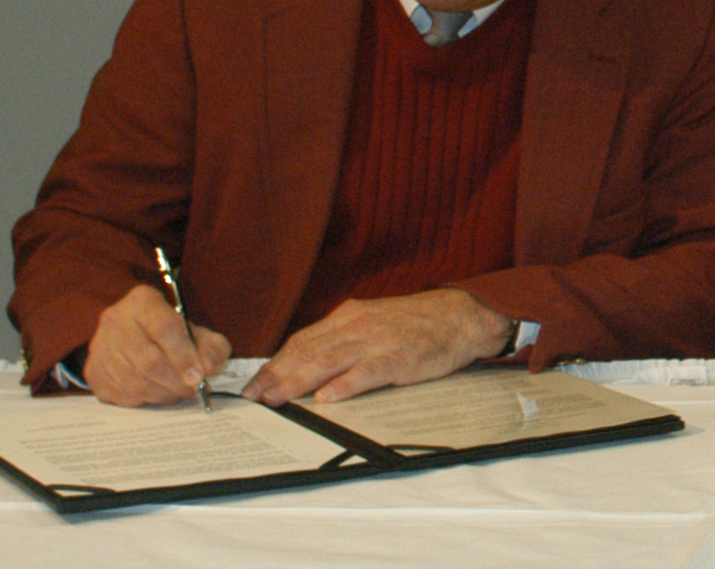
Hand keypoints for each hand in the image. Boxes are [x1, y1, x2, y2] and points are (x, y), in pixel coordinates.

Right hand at [83, 282, 232, 406]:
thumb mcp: (195, 329)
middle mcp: (115, 320)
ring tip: (177, 392)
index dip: (184, 356)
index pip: (165, 329)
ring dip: (162, 394)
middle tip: (194, 391)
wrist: (131, 333)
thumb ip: (211, 346)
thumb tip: (210, 368)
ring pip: (134, 381)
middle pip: (148, 360)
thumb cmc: (169, 331)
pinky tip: (156, 393)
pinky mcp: (92, 371)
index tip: (199, 377)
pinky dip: (143, 399)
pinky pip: (120, 394)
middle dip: (176, 382)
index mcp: (143, 301)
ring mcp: (99, 347)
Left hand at [244, 288, 514, 405]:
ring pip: (331, 361)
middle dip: (277, 376)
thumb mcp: (374, 322)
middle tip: (253, 399)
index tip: (253, 385)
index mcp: (350, 316)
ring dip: (300, 381)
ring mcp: (379, 340)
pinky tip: (328, 398)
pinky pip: (369, 372)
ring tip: (277, 399)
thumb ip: (343, 339)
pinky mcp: (400, 357)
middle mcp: (359, 325)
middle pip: (309, 351)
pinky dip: (346, 385)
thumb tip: (307, 363)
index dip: (275, 363)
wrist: (461, 315)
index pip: (302, 341)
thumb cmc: (416, 323)